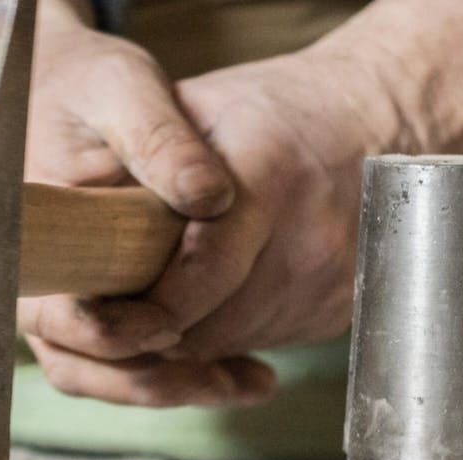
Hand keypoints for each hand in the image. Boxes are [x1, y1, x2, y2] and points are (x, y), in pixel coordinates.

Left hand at [20, 0, 462, 406]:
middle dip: (152, 329)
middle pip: (207, 326)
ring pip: (228, 345)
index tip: (103, 314)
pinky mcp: (338, 310)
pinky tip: (213, 295)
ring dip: (184, 335)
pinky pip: (260, 342)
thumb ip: (148, 170)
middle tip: (112, 311)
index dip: (145, 309)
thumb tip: (90, 234)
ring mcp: (330, 282)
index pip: (198, 276)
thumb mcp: (198, 111)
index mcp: (269, 180)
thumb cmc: (270, 112)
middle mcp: (310, 239)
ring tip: (160, 296)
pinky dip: (224, 331)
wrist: (372, 122)